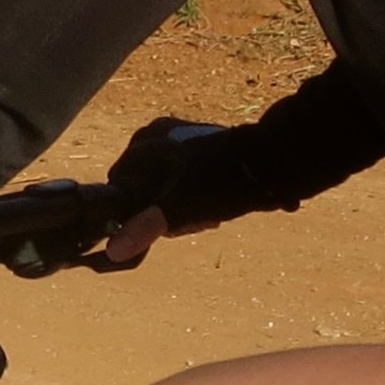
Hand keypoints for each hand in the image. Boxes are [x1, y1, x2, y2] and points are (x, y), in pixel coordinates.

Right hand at [96, 117, 244, 267]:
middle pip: (149, 187)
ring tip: (213, 216)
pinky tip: (219, 205)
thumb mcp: (179, 209)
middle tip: (197, 221)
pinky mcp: (207, 144)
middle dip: (171, 211)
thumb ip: (144, 228)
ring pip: (172, 185)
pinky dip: (202, 193)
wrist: (271, 163)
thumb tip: (113, 251)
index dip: (142, 212)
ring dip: (189, 205)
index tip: (169, 223)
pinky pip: (191, 177)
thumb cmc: (220, 183)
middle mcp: (160, 134)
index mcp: (145, 142)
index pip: (123, 186)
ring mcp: (184, 136)